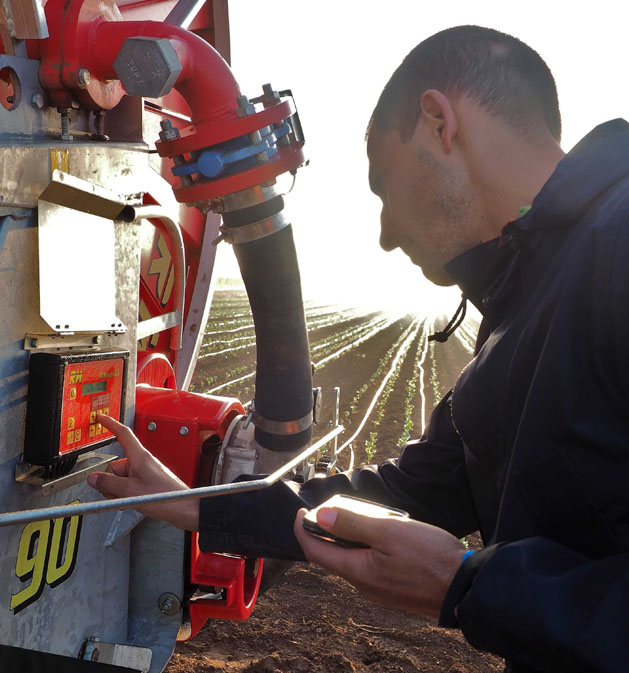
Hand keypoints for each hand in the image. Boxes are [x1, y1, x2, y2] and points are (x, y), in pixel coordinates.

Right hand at [87, 414, 199, 530]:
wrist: (183, 508)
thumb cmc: (164, 497)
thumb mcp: (129, 492)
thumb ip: (108, 484)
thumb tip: (93, 479)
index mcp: (139, 456)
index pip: (122, 434)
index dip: (110, 424)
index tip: (101, 418)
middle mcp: (142, 461)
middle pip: (115, 466)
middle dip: (111, 482)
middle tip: (119, 495)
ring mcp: (145, 472)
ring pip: (120, 478)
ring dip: (119, 491)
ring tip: (129, 500)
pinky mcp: (148, 482)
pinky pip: (129, 484)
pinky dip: (126, 494)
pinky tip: (132, 502)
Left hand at [294, 505, 465, 619]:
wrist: (465, 589)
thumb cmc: (431, 559)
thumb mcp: (390, 532)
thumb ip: (353, 524)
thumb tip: (321, 516)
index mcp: (357, 571)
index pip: (315, 551)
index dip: (303, 529)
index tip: (302, 511)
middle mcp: (364, 585)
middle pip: (332, 556)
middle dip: (327, 531)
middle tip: (337, 508)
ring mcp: (380, 590)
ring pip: (352, 560)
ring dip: (349, 538)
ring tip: (365, 516)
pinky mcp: (394, 589)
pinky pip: (369, 566)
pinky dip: (366, 548)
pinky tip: (385, 535)